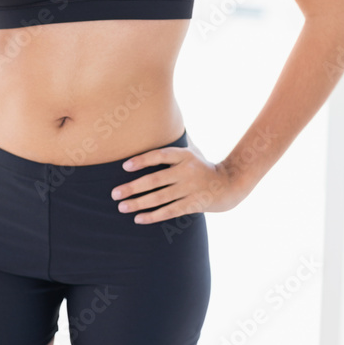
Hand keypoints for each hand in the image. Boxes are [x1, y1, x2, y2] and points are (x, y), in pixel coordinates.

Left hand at [110, 136, 246, 224]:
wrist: (229, 185)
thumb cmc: (202, 167)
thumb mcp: (191, 151)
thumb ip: (174, 144)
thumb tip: (153, 126)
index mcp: (184, 155)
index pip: (160, 156)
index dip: (142, 160)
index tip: (124, 166)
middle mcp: (187, 171)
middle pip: (156, 180)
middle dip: (133, 187)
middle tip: (115, 193)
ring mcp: (191, 189)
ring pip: (160, 198)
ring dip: (139, 203)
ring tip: (122, 207)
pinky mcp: (194, 204)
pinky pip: (170, 211)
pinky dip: (153, 216)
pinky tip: (138, 218)